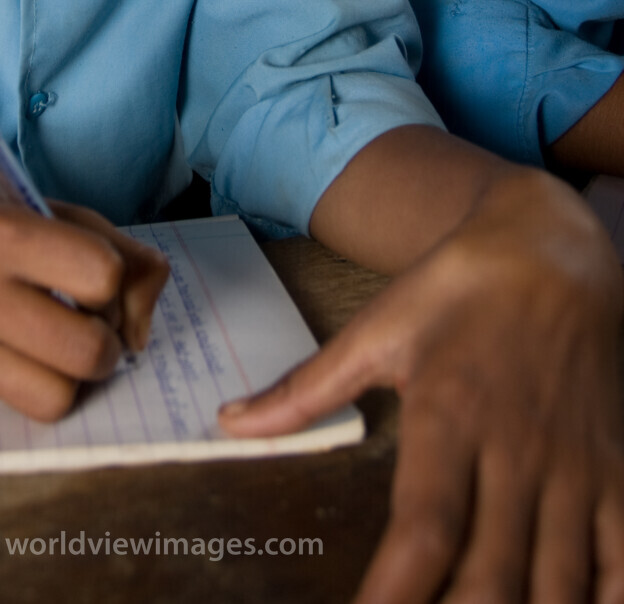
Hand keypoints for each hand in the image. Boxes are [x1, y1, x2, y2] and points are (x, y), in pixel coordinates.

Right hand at [0, 183, 168, 419]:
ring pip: (56, 398)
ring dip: (67, 375)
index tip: (88, 277)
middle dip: (102, 342)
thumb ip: (124, 257)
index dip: (110, 280)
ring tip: (46, 342)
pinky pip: (12, 407)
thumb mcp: (56, 213)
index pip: (103, 276)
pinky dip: (22, 382)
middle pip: (88, 351)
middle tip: (80, 322)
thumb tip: (140, 335)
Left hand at [219, 173, 623, 601]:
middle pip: (492, 575)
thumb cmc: (458, 288)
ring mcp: (575, 466)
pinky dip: (604, 599)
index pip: (424, 528)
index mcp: (449, 414)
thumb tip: (228, 422)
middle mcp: (517, 449)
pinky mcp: (616, 470)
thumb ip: (306, 389)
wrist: (553, 245)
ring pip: (560, 581)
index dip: (395, 593)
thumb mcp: (377, 328)